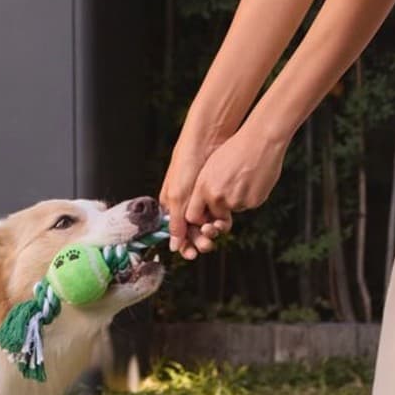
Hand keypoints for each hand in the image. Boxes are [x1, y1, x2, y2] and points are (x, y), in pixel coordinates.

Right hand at [160, 134, 218, 254]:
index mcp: (170, 203)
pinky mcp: (214, 193)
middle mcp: (184, 203)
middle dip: (199, 239)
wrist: (207, 140)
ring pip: (205, 223)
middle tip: (207, 245)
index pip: (175, 231)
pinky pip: (217, 212)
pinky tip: (224, 222)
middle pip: (192, 230)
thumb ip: (177, 222)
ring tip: (215, 230)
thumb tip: (174, 247)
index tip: (191, 254)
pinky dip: (220, 219)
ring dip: (210, 230)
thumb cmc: (186, 165)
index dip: (183, 244)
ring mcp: (200, 198)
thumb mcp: (179, 196)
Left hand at [178, 122, 287, 258]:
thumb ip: (205, 188)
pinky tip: (253, 178)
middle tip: (231, 187)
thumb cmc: (235, 149)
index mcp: (203, 186)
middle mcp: (217, 196)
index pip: (193, 216)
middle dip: (222, 209)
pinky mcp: (252, 202)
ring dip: (237, 199)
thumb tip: (204, 205)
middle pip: (216, 215)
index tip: (205, 212)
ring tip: (243, 177)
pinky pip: (248, 204)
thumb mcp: (212, 166)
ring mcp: (235, 200)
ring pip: (234, 209)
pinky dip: (250, 196)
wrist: (260, 140)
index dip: (199, 217)